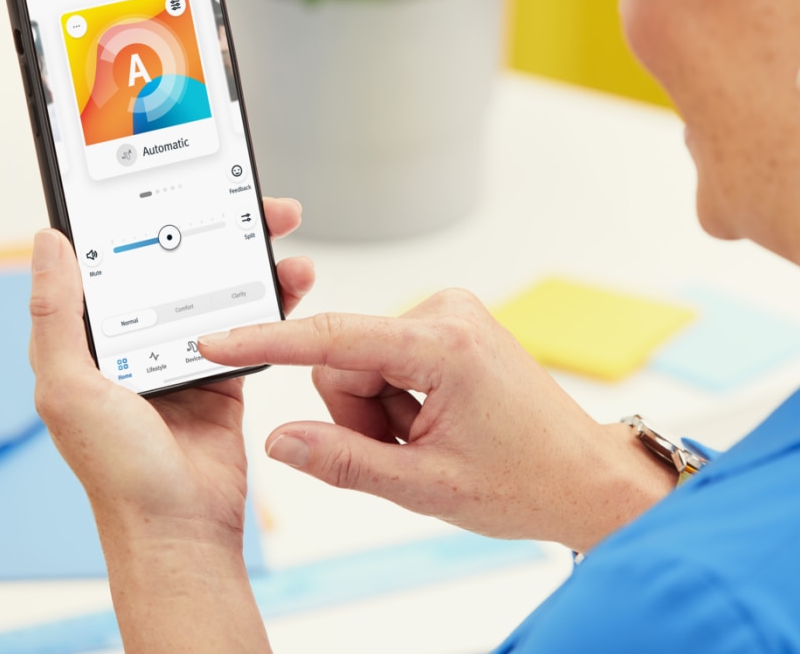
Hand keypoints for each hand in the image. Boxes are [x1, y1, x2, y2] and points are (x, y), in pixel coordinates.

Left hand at [27, 198, 313, 543]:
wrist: (179, 529)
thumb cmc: (116, 471)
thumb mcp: (68, 388)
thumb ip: (56, 315)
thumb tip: (47, 243)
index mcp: (94, 337)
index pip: (117, 258)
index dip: (144, 216)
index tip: (175, 182)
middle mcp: (138, 340)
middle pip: (179, 263)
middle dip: (216, 226)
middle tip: (251, 200)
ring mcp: (185, 353)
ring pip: (220, 285)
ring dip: (253, 256)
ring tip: (281, 230)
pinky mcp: (226, 372)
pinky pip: (252, 322)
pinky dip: (274, 298)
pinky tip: (292, 280)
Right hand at [197, 289, 676, 552]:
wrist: (582, 476)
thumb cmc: (524, 482)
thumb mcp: (425, 487)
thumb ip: (345, 462)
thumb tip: (281, 440)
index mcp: (444, 344)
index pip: (333, 339)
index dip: (268, 343)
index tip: (217, 341)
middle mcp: (447, 312)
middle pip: (345, 361)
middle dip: (360, 416)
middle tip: (408, 452)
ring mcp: (451, 315)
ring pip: (362, 365)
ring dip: (381, 414)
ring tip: (429, 441)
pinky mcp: (450, 326)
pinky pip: (387, 360)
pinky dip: (396, 401)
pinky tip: (434, 425)